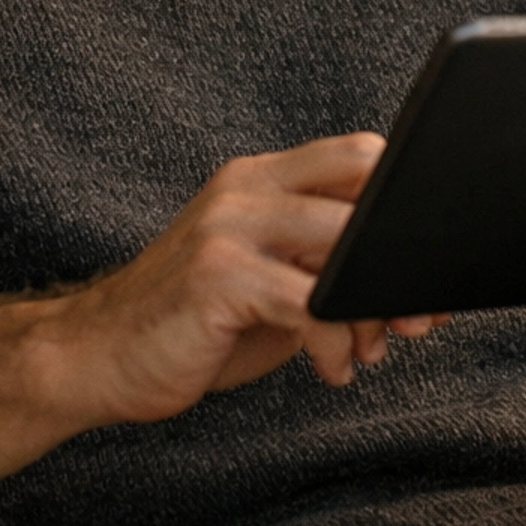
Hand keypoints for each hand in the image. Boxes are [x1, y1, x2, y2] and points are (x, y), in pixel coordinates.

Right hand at [54, 131, 442, 418]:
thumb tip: (407, 284)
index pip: (358, 154)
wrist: (93, 356)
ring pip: (345, 247)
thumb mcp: (264, 280)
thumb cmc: (191, 325)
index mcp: (259, 176)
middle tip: (417, 316)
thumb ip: (320, 265)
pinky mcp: (220, 276)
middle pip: (364, 188)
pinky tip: (331, 371)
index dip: (407, 205)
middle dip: (404, 259)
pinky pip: (313, 306)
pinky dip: (337, 344)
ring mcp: (230, 226)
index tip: (432, 265)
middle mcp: (245, 187)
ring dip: (376, 309)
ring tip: (370, 349)